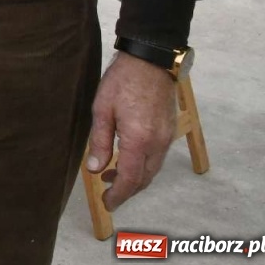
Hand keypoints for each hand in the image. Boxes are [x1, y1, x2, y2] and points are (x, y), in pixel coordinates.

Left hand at [86, 52, 177, 210]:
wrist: (151, 61)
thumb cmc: (122, 82)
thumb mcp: (102, 109)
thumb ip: (100, 141)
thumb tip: (95, 169)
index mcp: (139, 140)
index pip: (130, 179)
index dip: (118, 194)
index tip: (108, 204)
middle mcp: (157, 144)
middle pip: (144, 179)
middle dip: (126, 190)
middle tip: (108, 195)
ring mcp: (167, 138)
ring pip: (152, 169)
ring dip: (134, 178)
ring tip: (111, 176)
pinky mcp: (169, 130)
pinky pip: (157, 157)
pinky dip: (143, 165)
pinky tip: (127, 159)